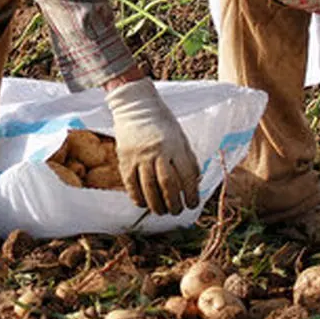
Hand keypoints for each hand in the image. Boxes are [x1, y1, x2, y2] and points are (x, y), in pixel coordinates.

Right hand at [105, 79, 199, 214]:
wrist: (136, 106)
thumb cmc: (162, 123)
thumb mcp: (181, 137)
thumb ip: (188, 160)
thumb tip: (194, 184)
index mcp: (175, 146)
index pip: (186, 176)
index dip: (191, 194)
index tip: (192, 204)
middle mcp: (158, 152)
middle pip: (168, 185)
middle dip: (174, 203)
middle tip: (177, 211)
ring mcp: (140, 156)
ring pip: (149, 188)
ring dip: (157, 205)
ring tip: (162, 212)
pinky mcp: (125, 159)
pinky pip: (131, 184)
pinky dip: (138, 197)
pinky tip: (144, 204)